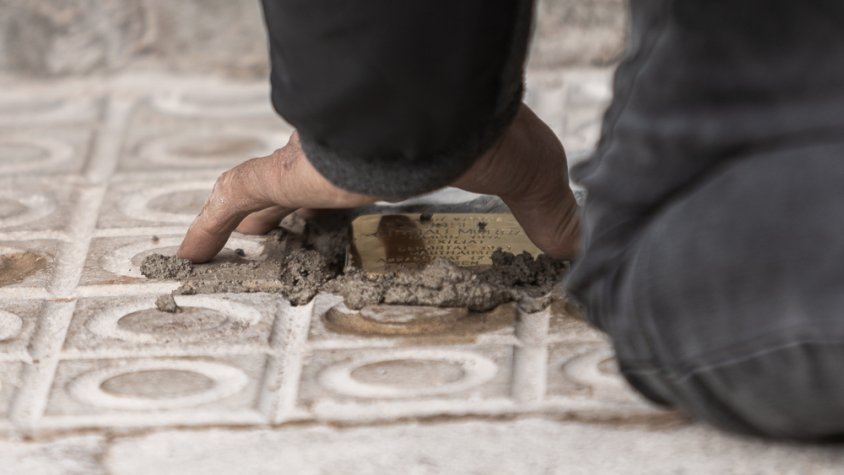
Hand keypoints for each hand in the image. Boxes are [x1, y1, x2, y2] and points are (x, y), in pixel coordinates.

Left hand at [177, 104, 579, 262]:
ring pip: (264, 192)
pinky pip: (232, 200)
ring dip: (248, 219)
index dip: (362, 186)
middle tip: (283, 230)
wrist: (444, 111)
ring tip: (239, 245)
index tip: (357, 200)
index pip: (374, 170)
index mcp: (402, 155)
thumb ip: (544, 215)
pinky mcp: (285, 172)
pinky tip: (188, 255)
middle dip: (298, 206)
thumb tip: (577, 249)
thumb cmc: (486, 132)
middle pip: (312, 181)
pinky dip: (207, 228)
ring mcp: (311, 163)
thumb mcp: (526, 181)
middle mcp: (348, 155)